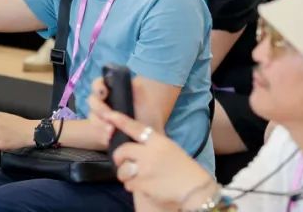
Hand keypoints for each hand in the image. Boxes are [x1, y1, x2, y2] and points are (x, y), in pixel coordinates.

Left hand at [89, 79, 213, 206]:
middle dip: (118, 157)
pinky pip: (129, 184)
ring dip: (125, 174)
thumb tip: (136, 142)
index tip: (109, 115)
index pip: (136, 128)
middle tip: (121, 161)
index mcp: (158, 141)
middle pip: (123, 150)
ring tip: (134, 176)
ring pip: (123, 170)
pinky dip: (133, 186)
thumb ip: (153, 144)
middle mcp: (150, 153)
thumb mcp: (170, 148)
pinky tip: (143, 185)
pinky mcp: (143, 185)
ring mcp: (146, 170)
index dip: (121, 121)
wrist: (193, 188)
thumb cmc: (183, 167)